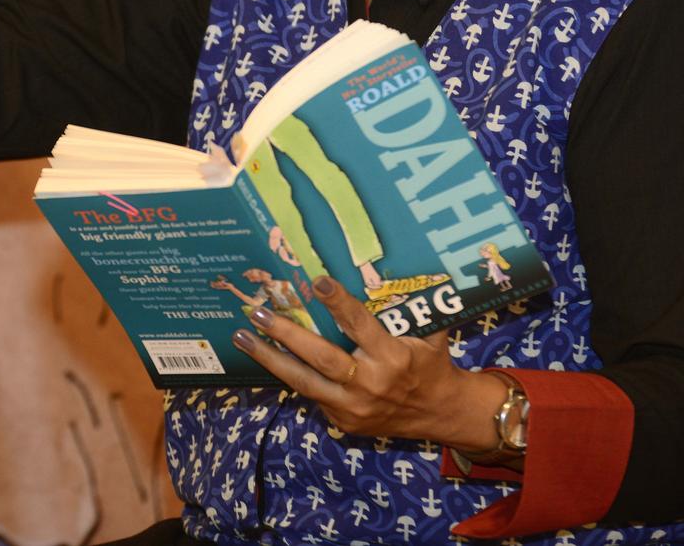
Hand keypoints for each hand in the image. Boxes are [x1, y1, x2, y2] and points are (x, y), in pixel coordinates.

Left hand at [232, 276, 501, 447]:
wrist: (441, 414)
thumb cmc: (431, 361)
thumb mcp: (429, 331)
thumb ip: (411, 304)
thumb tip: (398, 261)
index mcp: (393, 356)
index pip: (359, 325)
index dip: (338, 302)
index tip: (317, 280)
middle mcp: (370, 384)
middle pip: (321, 358)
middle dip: (285, 334)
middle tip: (257, 312)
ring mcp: (353, 408)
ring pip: (304, 382)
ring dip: (269, 358)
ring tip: (242, 337)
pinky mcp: (343, 422)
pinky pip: (310, 395)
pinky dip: (287, 375)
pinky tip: (264, 356)